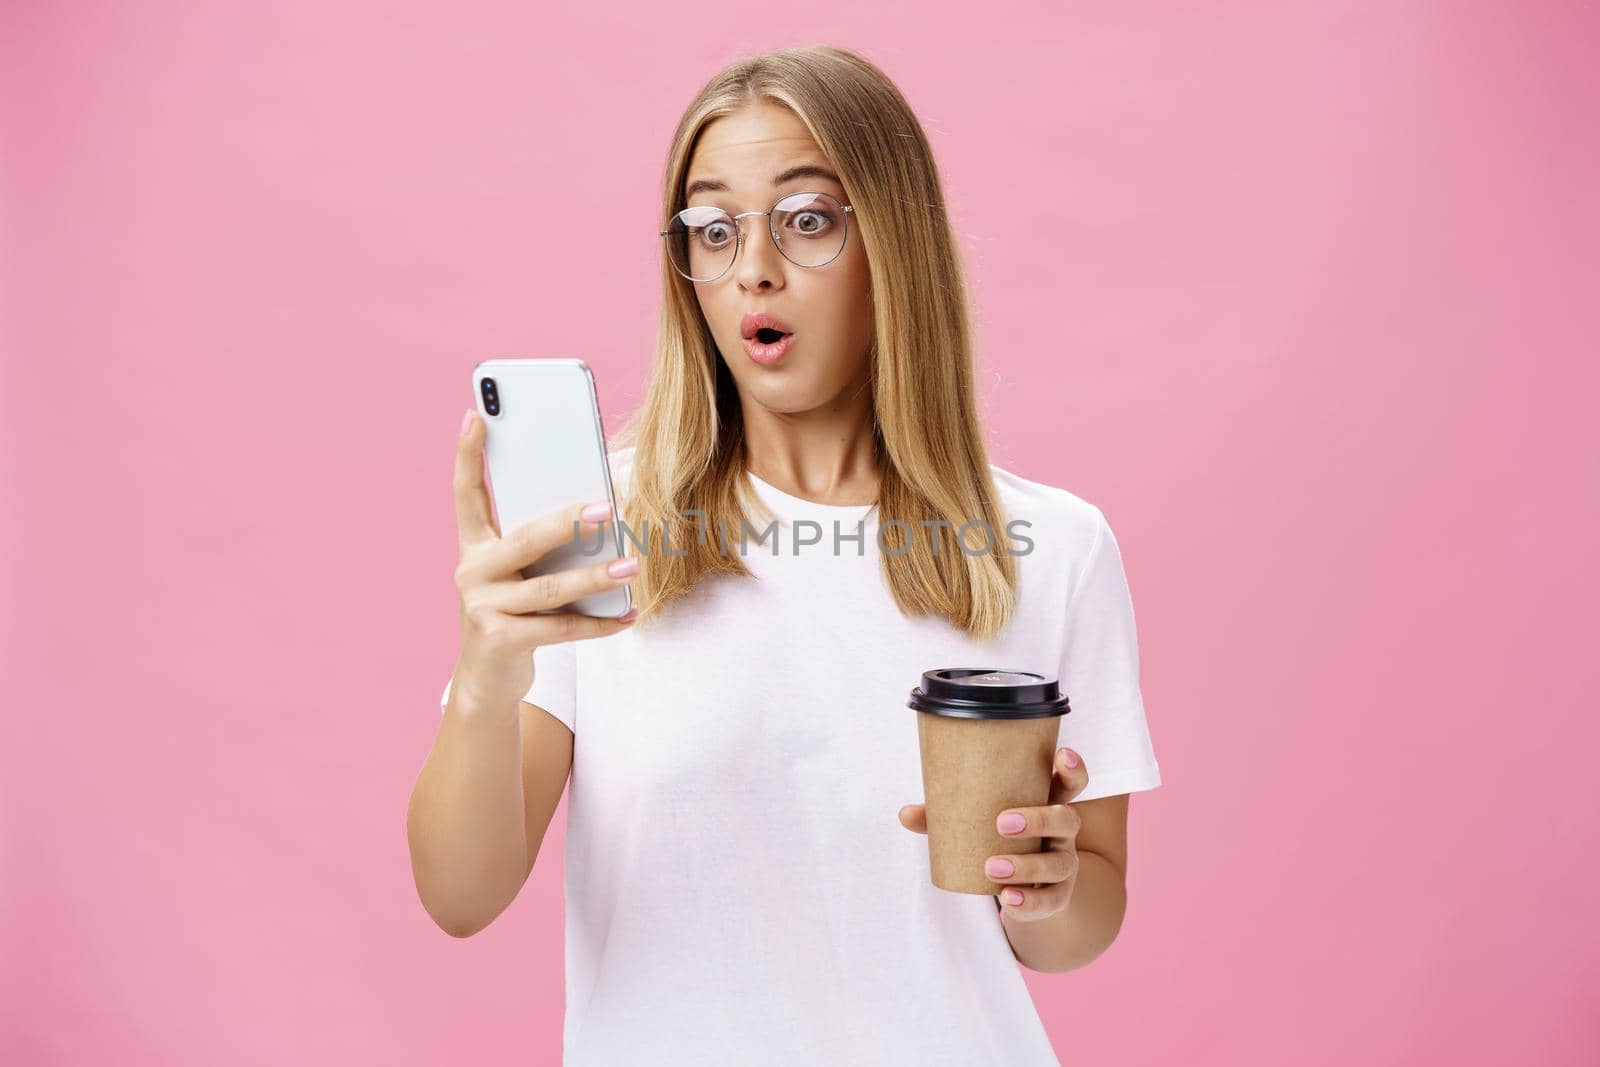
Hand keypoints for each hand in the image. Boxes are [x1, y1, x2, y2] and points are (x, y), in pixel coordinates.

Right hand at [451, 410, 638, 709]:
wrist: (486, 680)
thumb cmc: (512, 611)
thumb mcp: (515, 573)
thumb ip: (537, 543)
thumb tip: (596, 509)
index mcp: (474, 546)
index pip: (466, 493)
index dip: (467, 455)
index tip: (476, 415)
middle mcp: (472, 572)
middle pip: (524, 539)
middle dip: (566, 522)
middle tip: (606, 507)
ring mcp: (482, 608)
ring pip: (547, 589)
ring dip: (594, 576)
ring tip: (632, 565)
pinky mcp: (499, 641)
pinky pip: (559, 629)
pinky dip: (597, 623)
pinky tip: (627, 616)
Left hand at [898, 746, 1088, 921]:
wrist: (1027, 888)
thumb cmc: (999, 840)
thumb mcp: (979, 824)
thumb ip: (946, 816)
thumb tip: (906, 813)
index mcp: (1047, 803)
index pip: (1071, 782)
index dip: (1073, 768)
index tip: (1063, 754)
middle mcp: (1062, 832)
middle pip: (1066, 819)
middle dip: (1038, 819)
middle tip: (1001, 822)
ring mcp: (1063, 864)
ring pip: (1058, 863)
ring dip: (1026, 866)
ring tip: (992, 868)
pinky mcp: (1057, 895)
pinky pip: (1049, 900)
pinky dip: (1028, 901)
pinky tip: (1008, 900)